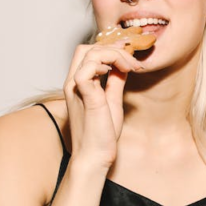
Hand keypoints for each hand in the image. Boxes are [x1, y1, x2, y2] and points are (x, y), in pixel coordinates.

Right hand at [62, 40, 143, 167]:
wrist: (96, 156)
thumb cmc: (102, 134)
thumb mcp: (112, 101)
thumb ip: (115, 83)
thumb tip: (122, 67)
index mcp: (79, 84)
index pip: (88, 52)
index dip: (110, 49)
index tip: (130, 57)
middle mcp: (74, 83)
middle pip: (86, 48)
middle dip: (113, 48)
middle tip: (132, 62)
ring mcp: (76, 89)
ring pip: (87, 53)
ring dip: (113, 55)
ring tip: (130, 67)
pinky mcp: (84, 97)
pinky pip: (85, 70)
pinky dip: (102, 64)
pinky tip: (116, 72)